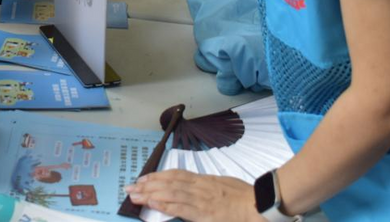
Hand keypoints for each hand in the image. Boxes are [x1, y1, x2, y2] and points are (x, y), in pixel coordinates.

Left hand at [124, 171, 262, 221]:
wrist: (259, 206)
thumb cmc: (246, 198)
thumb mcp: (225, 185)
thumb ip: (210, 186)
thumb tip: (198, 186)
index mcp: (204, 181)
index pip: (176, 175)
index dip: (158, 176)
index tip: (144, 178)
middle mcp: (199, 187)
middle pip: (168, 182)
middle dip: (147, 184)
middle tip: (130, 187)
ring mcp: (200, 200)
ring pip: (170, 192)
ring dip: (149, 193)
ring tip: (134, 194)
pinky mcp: (203, 213)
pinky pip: (179, 207)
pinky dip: (163, 204)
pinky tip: (151, 203)